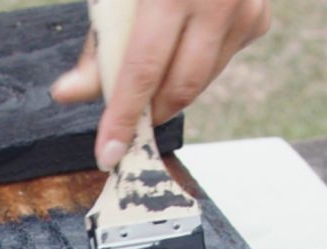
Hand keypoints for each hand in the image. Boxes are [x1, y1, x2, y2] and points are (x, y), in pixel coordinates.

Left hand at [51, 0, 270, 170]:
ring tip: (153, 63)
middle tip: (126, 116)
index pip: (144, 70)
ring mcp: (246, 10)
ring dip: (170, 88)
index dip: (123, 117)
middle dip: (149, 110)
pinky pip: (220, 63)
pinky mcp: (259, 18)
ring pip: (201, 82)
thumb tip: (68, 94)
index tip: (107, 154)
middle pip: (178, 88)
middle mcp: (219, 1)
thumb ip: (98, 40)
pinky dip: (195, 63)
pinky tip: (186, 33)